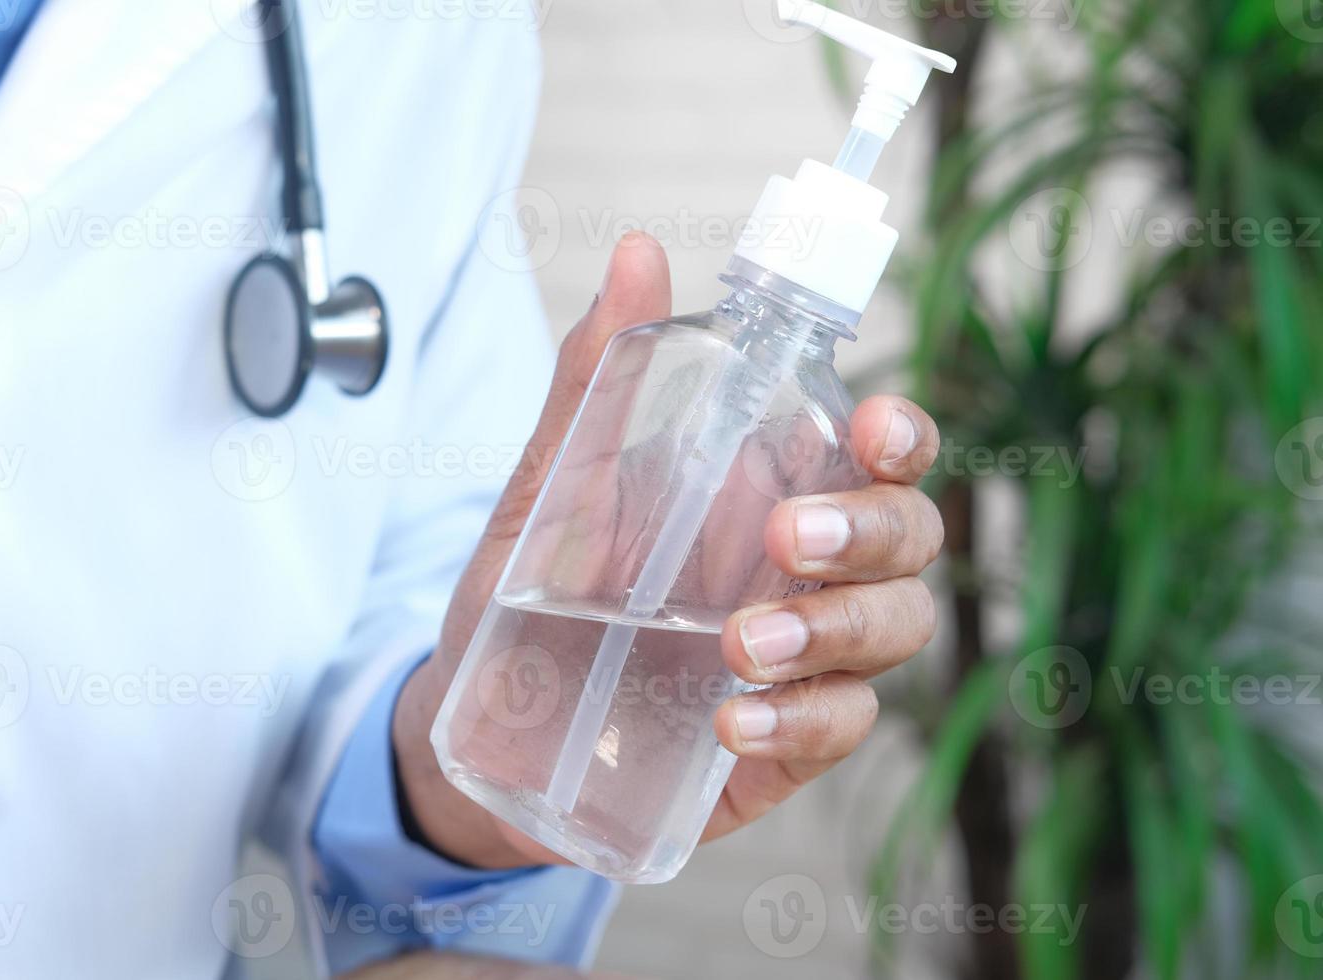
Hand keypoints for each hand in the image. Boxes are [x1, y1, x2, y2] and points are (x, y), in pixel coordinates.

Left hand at [392, 233, 942, 867]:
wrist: (482, 734)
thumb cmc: (528, 601)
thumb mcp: (552, 487)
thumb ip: (600, 378)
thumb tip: (635, 249)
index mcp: (765, 491)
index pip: (876, 451)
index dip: (901, 436)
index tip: (875, 430)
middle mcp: (802, 570)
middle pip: (909, 535)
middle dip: (869, 531)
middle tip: (784, 537)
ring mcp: (804, 659)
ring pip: (897, 628)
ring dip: (835, 629)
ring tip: (742, 644)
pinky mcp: (786, 743)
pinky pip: (840, 727)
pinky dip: (801, 722)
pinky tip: (737, 720)